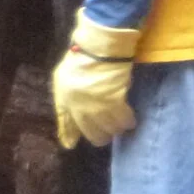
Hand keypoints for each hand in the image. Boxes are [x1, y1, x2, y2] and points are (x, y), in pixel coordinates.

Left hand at [54, 13, 139, 148]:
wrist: (99, 49)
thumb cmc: (80, 59)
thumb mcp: (63, 79)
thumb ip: (65, 100)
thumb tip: (69, 121)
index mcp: (65, 101)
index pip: (67, 125)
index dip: (70, 136)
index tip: (70, 145)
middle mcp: (80, 107)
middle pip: (92, 133)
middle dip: (100, 136)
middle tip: (107, 131)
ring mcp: (97, 106)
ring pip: (110, 129)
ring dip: (116, 129)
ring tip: (121, 124)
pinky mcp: (115, 101)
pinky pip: (124, 119)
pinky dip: (128, 121)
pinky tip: (130, 120)